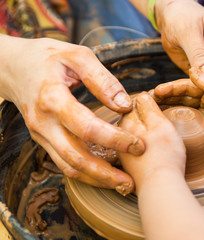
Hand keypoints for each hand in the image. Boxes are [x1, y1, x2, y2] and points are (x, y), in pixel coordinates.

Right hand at [0, 35, 144, 191]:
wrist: (14, 66)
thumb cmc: (48, 57)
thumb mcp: (77, 56)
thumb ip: (102, 79)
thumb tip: (124, 104)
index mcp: (53, 98)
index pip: (86, 127)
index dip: (114, 139)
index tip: (137, 144)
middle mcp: (43, 122)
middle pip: (75, 157)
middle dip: (105, 173)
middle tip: (131, 181)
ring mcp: (41, 134)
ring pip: (67, 166)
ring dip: (95, 179)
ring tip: (121, 184)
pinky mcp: (43, 139)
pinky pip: (63, 162)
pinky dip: (85, 172)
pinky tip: (104, 174)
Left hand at [117, 92, 185, 192]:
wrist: (160, 189)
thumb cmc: (164, 156)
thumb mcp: (160, 123)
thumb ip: (148, 106)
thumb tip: (140, 95)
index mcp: (126, 122)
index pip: (136, 103)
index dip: (152, 104)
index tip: (162, 112)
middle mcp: (118, 136)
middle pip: (134, 119)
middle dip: (148, 119)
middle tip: (163, 128)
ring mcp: (122, 152)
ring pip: (135, 134)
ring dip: (146, 134)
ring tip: (161, 142)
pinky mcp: (129, 165)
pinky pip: (136, 149)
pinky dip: (145, 148)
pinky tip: (155, 154)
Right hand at [153, 67, 203, 160]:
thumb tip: (191, 71)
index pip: (189, 85)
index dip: (172, 88)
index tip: (156, 91)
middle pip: (184, 96)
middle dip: (167, 98)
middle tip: (147, 102)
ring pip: (184, 109)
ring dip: (169, 109)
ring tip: (151, 112)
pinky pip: (189, 123)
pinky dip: (177, 122)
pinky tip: (164, 123)